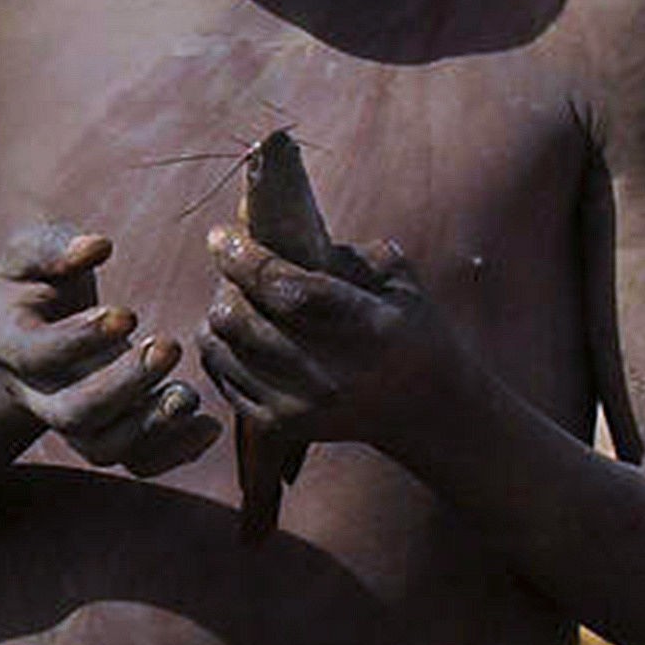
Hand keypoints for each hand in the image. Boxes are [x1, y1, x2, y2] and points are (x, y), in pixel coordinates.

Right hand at [0, 223, 215, 475]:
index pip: (37, 355)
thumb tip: (97, 247)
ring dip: (150, 426)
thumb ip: (54, 246)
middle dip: (124, 387)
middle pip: (73, 414)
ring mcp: (70, 421)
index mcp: (7, 343)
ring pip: (103, 448)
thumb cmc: (34, 283)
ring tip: (188, 394)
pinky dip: (174, 452)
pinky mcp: (106, 434)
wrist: (26, 332)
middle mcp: (35, 394)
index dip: (80, 341)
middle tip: (168, 346)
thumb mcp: (27, 256)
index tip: (126, 313)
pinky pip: (136, 462)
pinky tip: (208, 424)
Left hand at [197, 225, 447, 445]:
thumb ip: (339, 249)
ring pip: (221, 344)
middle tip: (233, 262)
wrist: (424, 406)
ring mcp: (302, 406)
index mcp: (370, 329)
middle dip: (226, 280)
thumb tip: (262, 219)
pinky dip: (220, 344)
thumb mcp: (395, 279)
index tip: (222, 234)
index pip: (286, 288)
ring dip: (220, 309)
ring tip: (239, 294)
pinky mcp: (279, 425)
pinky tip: (241, 329)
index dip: (244, 257)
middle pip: (241, 318)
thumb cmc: (407, 326)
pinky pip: (220, 372)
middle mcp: (332, 375)